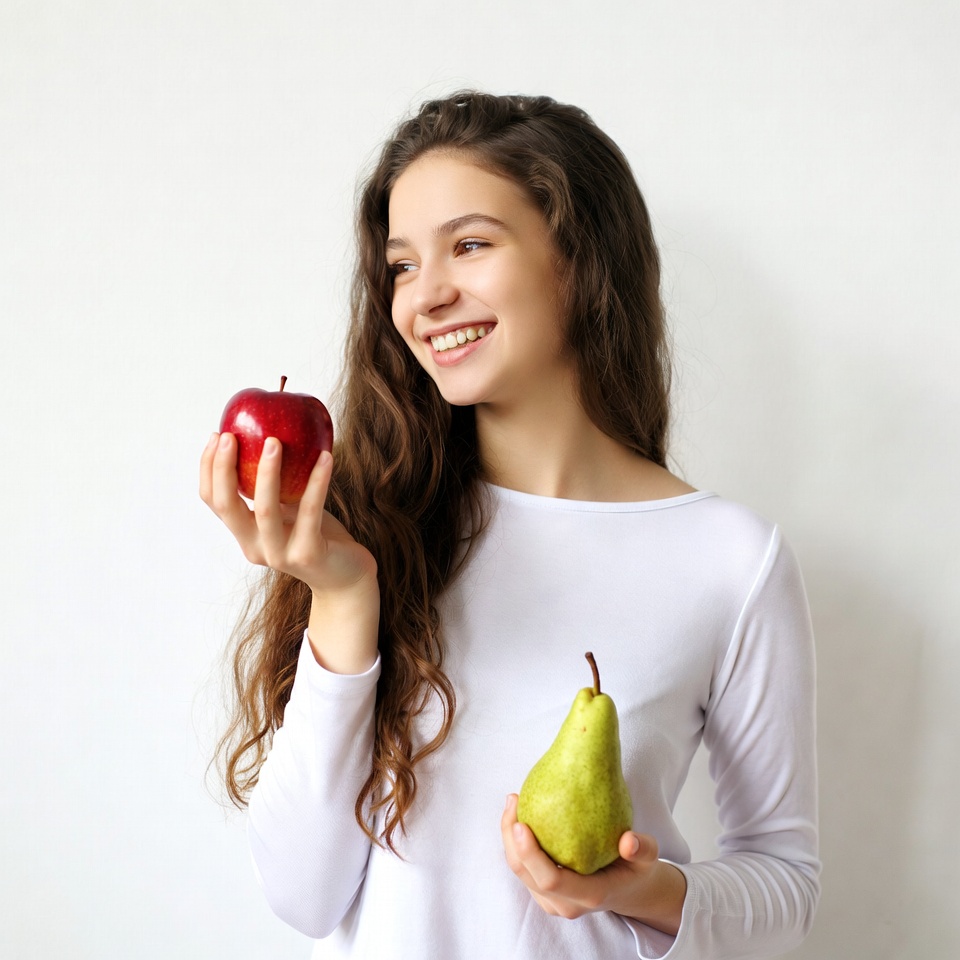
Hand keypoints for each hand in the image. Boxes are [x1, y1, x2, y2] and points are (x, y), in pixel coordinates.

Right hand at [199, 432, 376, 594]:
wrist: (345, 577)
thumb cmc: (318, 534)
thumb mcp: (290, 508)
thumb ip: (276, 485)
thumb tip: (266, 432)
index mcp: (245, 534)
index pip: (214, 501)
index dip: (208, 469)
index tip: (215, 435)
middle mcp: (255, 547)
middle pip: (227, 506)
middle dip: (223, 468)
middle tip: (229, 435)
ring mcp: (280, 554)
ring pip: (265, 510)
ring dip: (267, 472)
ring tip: (274, 440)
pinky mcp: (308, 554)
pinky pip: (310, 511)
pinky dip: (317, 482)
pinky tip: (326, 456)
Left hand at [501, 794, 685, 934]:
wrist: (627, 889)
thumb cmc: (634, 868)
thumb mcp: (648, 858)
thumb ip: (643, 848)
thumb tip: (629, 841)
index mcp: (590, 895)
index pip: (552, 880)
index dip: (532, 854)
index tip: (522, 823)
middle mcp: (566, 904)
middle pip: (527, 875)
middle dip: (511, 838)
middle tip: (513, 800)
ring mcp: (552, 902)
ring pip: (520, 871)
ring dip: (509, 837)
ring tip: (513, 800)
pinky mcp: (543, 893)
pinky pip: (523, 867)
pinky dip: (515, 841)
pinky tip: (520, 811)